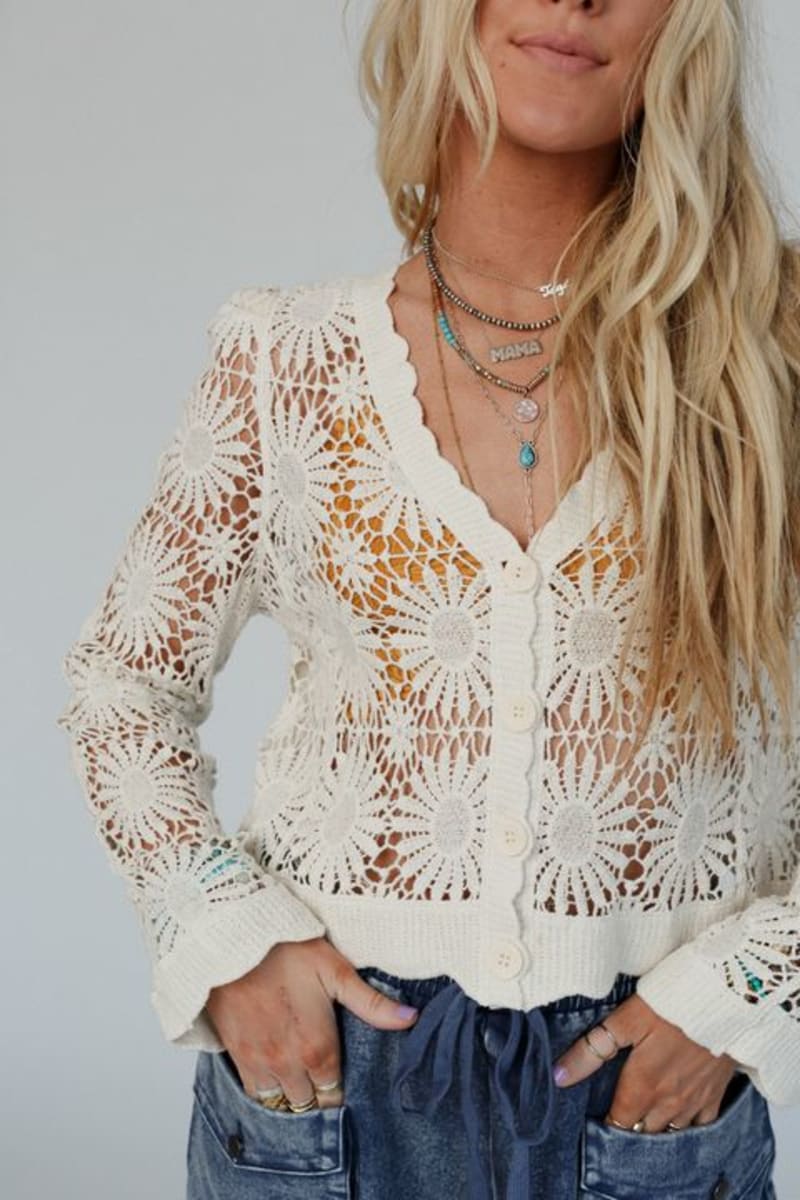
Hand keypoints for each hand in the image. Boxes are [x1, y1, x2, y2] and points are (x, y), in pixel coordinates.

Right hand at [205, 937, 418, 1109]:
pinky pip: (253, 1093)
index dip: (341, 1091)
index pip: (334, 1095)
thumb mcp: (335, 970)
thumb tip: (411, 1019)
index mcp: (317, 1048)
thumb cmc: (286, 950)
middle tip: (323, 1079)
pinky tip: (274, 1072)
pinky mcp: (236, 1056)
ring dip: (291, 1096)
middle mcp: (288, 1065)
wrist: (232, 941)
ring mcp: (259, 1063)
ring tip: (300, 1079)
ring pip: (279, 1103)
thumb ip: (372, 1003)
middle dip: (317, 1095)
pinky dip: (265, 1090)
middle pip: (308, 1103)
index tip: (343, 1080)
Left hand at [551, 993, 739, 1131]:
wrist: (726, 998)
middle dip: (630, 1126)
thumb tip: (559, 1077)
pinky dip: (687, 1126)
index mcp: (643, 1086)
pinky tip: (679, 1118)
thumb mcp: (625, 1020)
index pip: (619, 1122)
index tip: (597, 1117)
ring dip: (655, 1128)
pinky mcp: (717, 1093)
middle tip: (619, 1114)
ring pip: (671, 1131)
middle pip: (643, 1130)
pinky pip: (701, 1126)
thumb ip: (592, 1050)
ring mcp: (695, 1101)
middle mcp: (669, 1101)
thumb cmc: (672, 1003)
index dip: (606, 1123)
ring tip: (643, 1118)